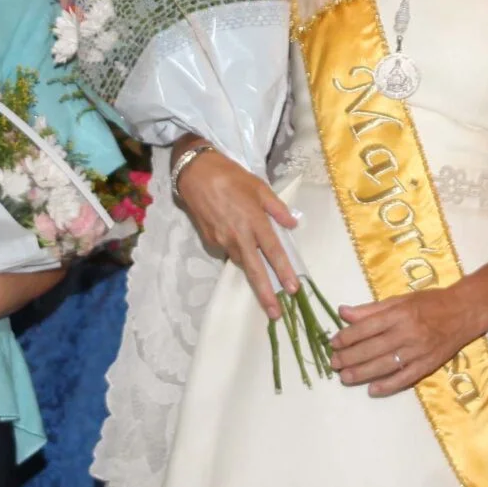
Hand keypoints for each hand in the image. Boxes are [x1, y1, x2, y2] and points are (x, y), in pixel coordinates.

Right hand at [175, 146, 299, 319]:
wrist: (195, 173)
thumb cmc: (231, 176)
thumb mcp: (259, 187)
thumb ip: (277, 208)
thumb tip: (292, 224)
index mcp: (254, 221)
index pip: (272, 251)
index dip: (283, 271)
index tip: (292, 290)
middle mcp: (238, 235)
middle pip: (254, 269)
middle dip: (265, 293)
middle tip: (276, 313)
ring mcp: (222, 240)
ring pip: (241, 262)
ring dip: (253, 274)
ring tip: (264, 286)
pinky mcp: (209, 240)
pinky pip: (228, 251)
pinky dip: (238, 252)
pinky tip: (240, 245)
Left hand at [330, 288, 483, 396]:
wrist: (464, 312)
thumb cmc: (430, 302)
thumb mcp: (400, 299)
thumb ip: (371, 309)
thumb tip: (343, 312)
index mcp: (399, 314)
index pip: (366, 327)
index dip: (347, 336)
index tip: (333, 343)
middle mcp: (407, 333)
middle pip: (372, 348)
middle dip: (350, 357)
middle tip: (334, 364)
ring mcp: (418, 351)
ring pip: (385, 365)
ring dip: (362, 373)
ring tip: (345, 378)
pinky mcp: (428, 365)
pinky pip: (405, 378)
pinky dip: (388, 385)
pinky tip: (372, 390)